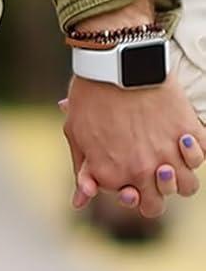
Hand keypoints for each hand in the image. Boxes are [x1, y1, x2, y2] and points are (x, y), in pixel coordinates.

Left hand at [64, 77, 205, 217]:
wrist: (117, 66)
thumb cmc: (90, 101)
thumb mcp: (77, 138)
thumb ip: (84, 173)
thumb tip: (80, 202)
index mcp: (114, 177)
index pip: (139, 205)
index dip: (138, 195)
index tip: (136, 182)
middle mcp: (144, 171)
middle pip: (162, 202)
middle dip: (159, 192)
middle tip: (156, 172)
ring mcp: (169, 153)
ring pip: (189, 185)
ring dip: (182, 176)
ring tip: (172, 157)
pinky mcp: (189, 130)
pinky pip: (203, 153)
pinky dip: (197, 149)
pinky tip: (184, 137)